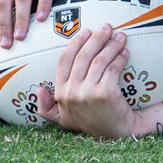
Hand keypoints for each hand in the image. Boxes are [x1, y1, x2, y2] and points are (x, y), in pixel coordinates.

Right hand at [36, 24, 135, 138]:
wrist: (116, 134)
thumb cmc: (92, 122)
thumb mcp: (64, 119)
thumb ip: (47, 108)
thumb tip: (37, 90)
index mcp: (61, 93)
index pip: (64, 61)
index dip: (75, 44)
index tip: (86, 32)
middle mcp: (71, 92)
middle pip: (83, 57)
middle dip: (96, 38)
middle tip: (106, 27)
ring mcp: (88, 93)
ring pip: (99, 60)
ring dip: (111, 45)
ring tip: (120, 36)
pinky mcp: (105, 93)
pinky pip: (112, 68)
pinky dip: (119, 58)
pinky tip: (124, 52)